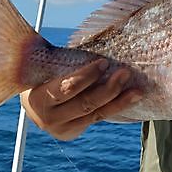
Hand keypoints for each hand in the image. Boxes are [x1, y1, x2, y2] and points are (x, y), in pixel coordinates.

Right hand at [20, 59, 142, 140]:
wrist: (34, 101)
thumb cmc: (44, 75)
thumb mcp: (47, 68)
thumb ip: (62, 60)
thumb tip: (92, 38)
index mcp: (37, 98)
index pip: (67, 88)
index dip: (86, 76)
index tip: (103, 62)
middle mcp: (47, 118)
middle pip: (84, 103)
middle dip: (108, 88)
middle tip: (125, 72)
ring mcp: (60, 128)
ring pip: (95, 113)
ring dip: (119, 100)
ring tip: (137, 89)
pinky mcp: (72, 132)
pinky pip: (98, 118)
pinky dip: (117, 107)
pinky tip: (132, 98)